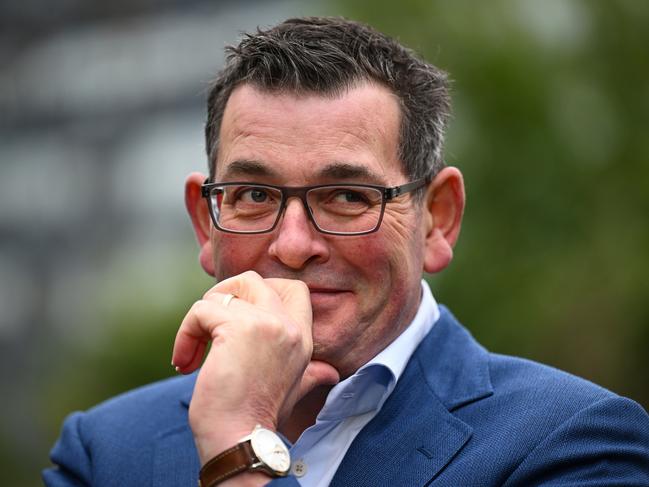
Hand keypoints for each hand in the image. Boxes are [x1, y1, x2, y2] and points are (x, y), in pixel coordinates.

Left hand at [171, 271, 338, 463]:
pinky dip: (185, 334)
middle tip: (209, 326)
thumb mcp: (292, 389)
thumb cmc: (259, 419)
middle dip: (225, 295)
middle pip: (254, 280)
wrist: (242, 442)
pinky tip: (185, 362)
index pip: (294, 288)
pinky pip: (201, 311)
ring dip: (199, 318)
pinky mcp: (238, 327)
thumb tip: (330, 374)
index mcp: (303, 337)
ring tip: (193, 351)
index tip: (236, 319)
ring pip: (222, 293)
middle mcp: (289, 325)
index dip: (259, 292)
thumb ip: (311, 374)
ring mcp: (266, 323)